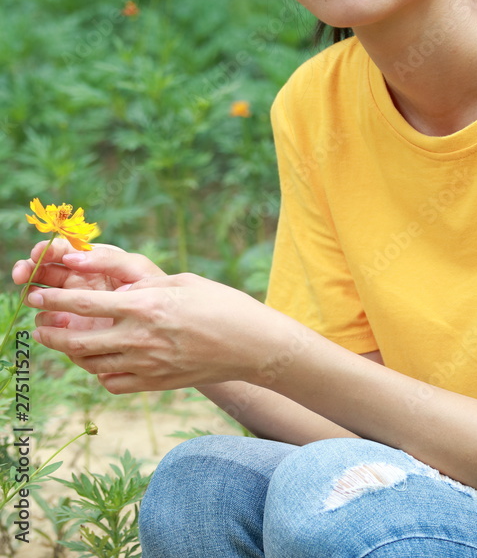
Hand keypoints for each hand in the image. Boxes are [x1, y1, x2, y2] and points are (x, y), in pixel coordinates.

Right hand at [13, 241, 164, 331]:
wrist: (163, 323)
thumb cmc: (152, 288)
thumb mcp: (135, 268)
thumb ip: (107, 259)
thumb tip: (72, 256)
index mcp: (89, 261)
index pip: (59, 250)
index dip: (45, 250)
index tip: (38, 254)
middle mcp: (75, 281)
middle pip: (41, 272)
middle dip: (28, 269)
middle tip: (22, 273)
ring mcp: (71, 305)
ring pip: (40, 298)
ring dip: (34, 296)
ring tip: (38, 299)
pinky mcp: (72, 329)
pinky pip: (50, 326)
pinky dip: (47, 323)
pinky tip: (57, 322)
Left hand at [27, 273, 290, 393]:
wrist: (251, 345)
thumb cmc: (221, 304)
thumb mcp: (181, 281)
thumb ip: (144, 285)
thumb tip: (115, 283)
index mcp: (146, 306)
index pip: (86, 303)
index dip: (55, 300)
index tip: (35, 296)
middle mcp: (141, 338)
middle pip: (79, 341)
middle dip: (52, 333)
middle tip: (40, 325)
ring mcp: (147, 365)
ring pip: (92, 364)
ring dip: (71, 354)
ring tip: (64, 342)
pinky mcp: (155, 384)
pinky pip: (113, 383)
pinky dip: (100, 373)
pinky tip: (100, 362)